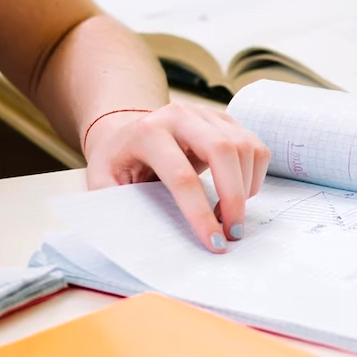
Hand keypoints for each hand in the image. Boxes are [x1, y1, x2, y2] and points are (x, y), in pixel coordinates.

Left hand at [81, 102, 269, 253]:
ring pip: (244, 147)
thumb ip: (113, 203)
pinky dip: (254, 176)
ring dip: (246, 189)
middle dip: (234, 197)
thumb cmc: (118, 162)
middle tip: (234, 232)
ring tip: (229, 214)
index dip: (200, 212)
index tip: (214, 242)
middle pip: (222, 150)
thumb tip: (138, 234)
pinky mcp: (225, 120)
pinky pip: (255, 147)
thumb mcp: (101, 181)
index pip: (181, 175)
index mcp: (147, 133)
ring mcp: (205, 114)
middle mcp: (179, 116)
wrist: (126, 132)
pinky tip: (238, 193)